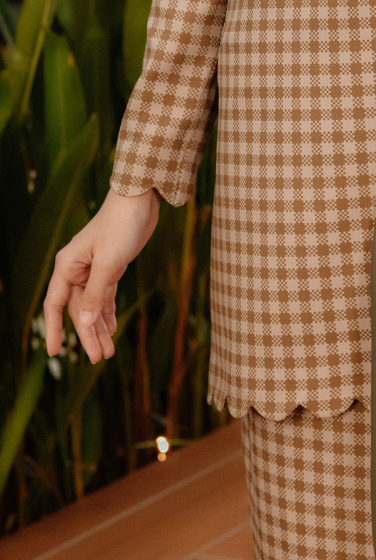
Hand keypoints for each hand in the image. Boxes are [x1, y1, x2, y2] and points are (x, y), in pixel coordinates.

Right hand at [44, 187, 159, 362]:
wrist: (139, 201)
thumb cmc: (120, 227)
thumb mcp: (108, 263)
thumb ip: (94, 294)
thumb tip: (83, 323)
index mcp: (67, 267)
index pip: (54, 305)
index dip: (53, 329)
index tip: (54, 352)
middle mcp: (76, 270)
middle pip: (77, 310)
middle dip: (88, 335)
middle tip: (99, 359)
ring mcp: (93, 269)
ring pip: (92, 306)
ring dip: (100, 327)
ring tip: (108, 352)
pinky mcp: (110, 267)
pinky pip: (105, 296)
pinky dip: (108, 313)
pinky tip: (113, 328)